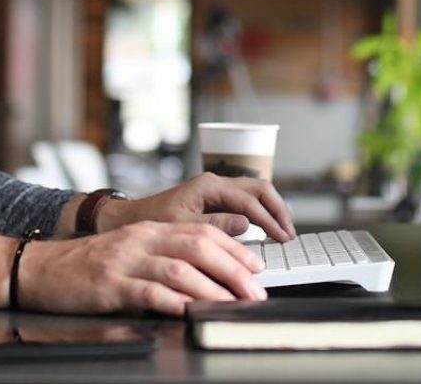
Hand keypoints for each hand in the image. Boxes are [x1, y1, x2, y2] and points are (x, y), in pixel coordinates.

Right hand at [19, 221, 266, 316]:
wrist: (39, 268)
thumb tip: (208, 273)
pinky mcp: (109, 284)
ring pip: (180, 269)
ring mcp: (125, 261)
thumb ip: (165, 254)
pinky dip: (175, 302)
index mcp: (150, 229)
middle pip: (199, 247)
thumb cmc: (87, 266)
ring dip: (212, 289)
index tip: (256, 269)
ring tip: (233, 305)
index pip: (203, 232)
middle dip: (234, 270)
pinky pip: (149, 292)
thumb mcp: (131, 251)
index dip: (235, 250)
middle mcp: (142, 239)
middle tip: (255, 292)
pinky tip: (191, 312)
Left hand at [102, 173, 295, 240]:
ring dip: (272, 210)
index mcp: (209, 186)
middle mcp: (216, 183)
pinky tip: (268, 228)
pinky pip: (246, 200)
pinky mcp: (216, 199)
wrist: (131, 219)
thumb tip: (246, 224)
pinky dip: (261, 212)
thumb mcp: (182, 227)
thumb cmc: (153, 222)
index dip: (269, 220)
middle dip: (278, 210)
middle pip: (260, 189)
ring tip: (284, 231)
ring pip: (255, 192)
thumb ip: (215, 225)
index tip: (282, 238)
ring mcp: (217, 189)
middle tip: (289, 233)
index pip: (249, 200)